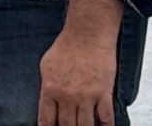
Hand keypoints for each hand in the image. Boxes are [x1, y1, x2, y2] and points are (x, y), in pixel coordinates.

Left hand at [38, 0, 121, 125]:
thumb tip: (46, 101)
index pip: (46, 120)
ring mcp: (87, 97)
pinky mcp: (103, 94)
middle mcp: (67, 97)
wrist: (87, 34)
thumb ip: (47, 86)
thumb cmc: (66, 46)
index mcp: (50, 89)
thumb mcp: (46, 65)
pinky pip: (106, 119)